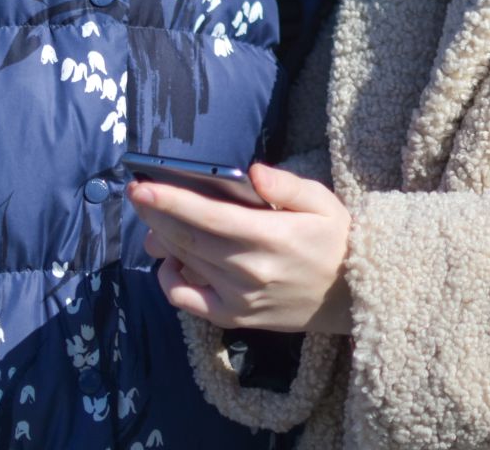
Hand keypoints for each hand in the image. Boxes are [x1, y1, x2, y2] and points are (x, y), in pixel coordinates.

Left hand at [128, 162, 353, 334]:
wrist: (354, 296)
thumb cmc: (335, 240)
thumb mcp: (322, 201)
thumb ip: (287, 185)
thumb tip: (252, 172)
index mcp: (270, 236)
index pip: (208, 216)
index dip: (169, 201)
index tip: (140, 187)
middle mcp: (248, 269)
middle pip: (186, 237)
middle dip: (155, 214)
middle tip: (136, 194)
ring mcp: (238, 297)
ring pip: (185, 262)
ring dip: (161, 238)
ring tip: (153, 219)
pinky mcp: (234, 317)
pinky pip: (187, 301)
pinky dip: (169, 280)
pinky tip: (171, 261)